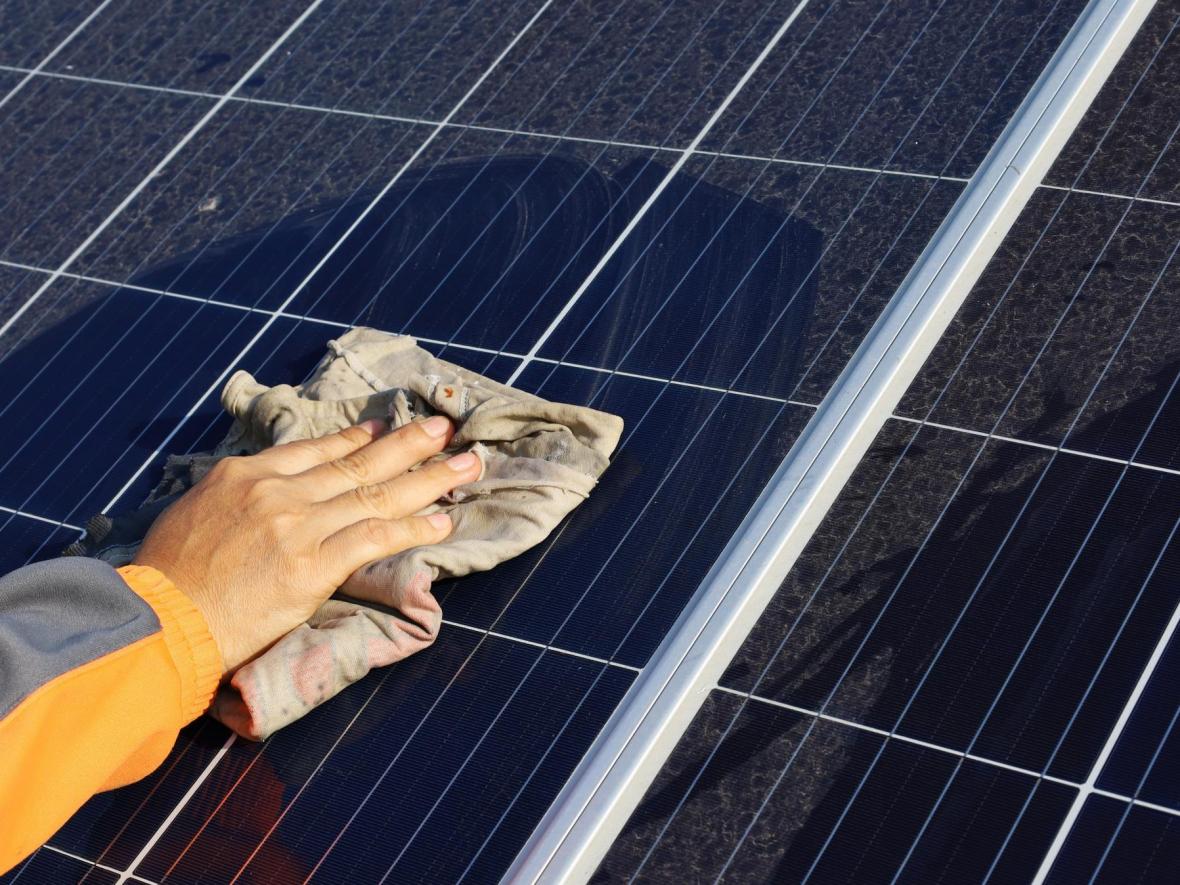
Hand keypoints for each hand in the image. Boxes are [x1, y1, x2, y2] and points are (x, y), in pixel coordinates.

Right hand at [133, 415, 479, 672]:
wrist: (159, 621)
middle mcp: (277, 491)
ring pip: (376, 494)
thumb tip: (256, 498)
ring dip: (429, 478)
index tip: (384, 429)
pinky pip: (375, 538)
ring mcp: (298, 525)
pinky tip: (442, 521)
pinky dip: (413, 528)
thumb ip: (234, 499)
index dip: (357, 439)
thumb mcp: (193, 514)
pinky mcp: (313, 565)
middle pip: (357, 462)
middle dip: (409, 443)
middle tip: (445, 427)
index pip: (314, 450)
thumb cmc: (167, 578)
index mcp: (245, 475)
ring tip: (466, 464)